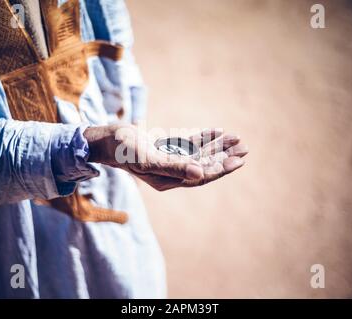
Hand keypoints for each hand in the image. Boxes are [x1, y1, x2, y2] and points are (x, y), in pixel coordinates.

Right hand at [83, 124, 247, 190]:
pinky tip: (217, 131)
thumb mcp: (147, 157)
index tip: (238, 160)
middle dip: (224, 157)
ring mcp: (170, 159)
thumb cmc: (123, 148)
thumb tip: (199, 174)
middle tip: (245, 148)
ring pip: (199, 153)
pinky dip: (203, 138)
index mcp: (168, 179)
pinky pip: (189, 143)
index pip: (201, 176)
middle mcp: (172, 171)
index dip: (220, 168)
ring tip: (236, 138)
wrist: (106, 139)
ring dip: (217, 146)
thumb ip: (173, 166)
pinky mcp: (167, 147)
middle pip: (204, 165)